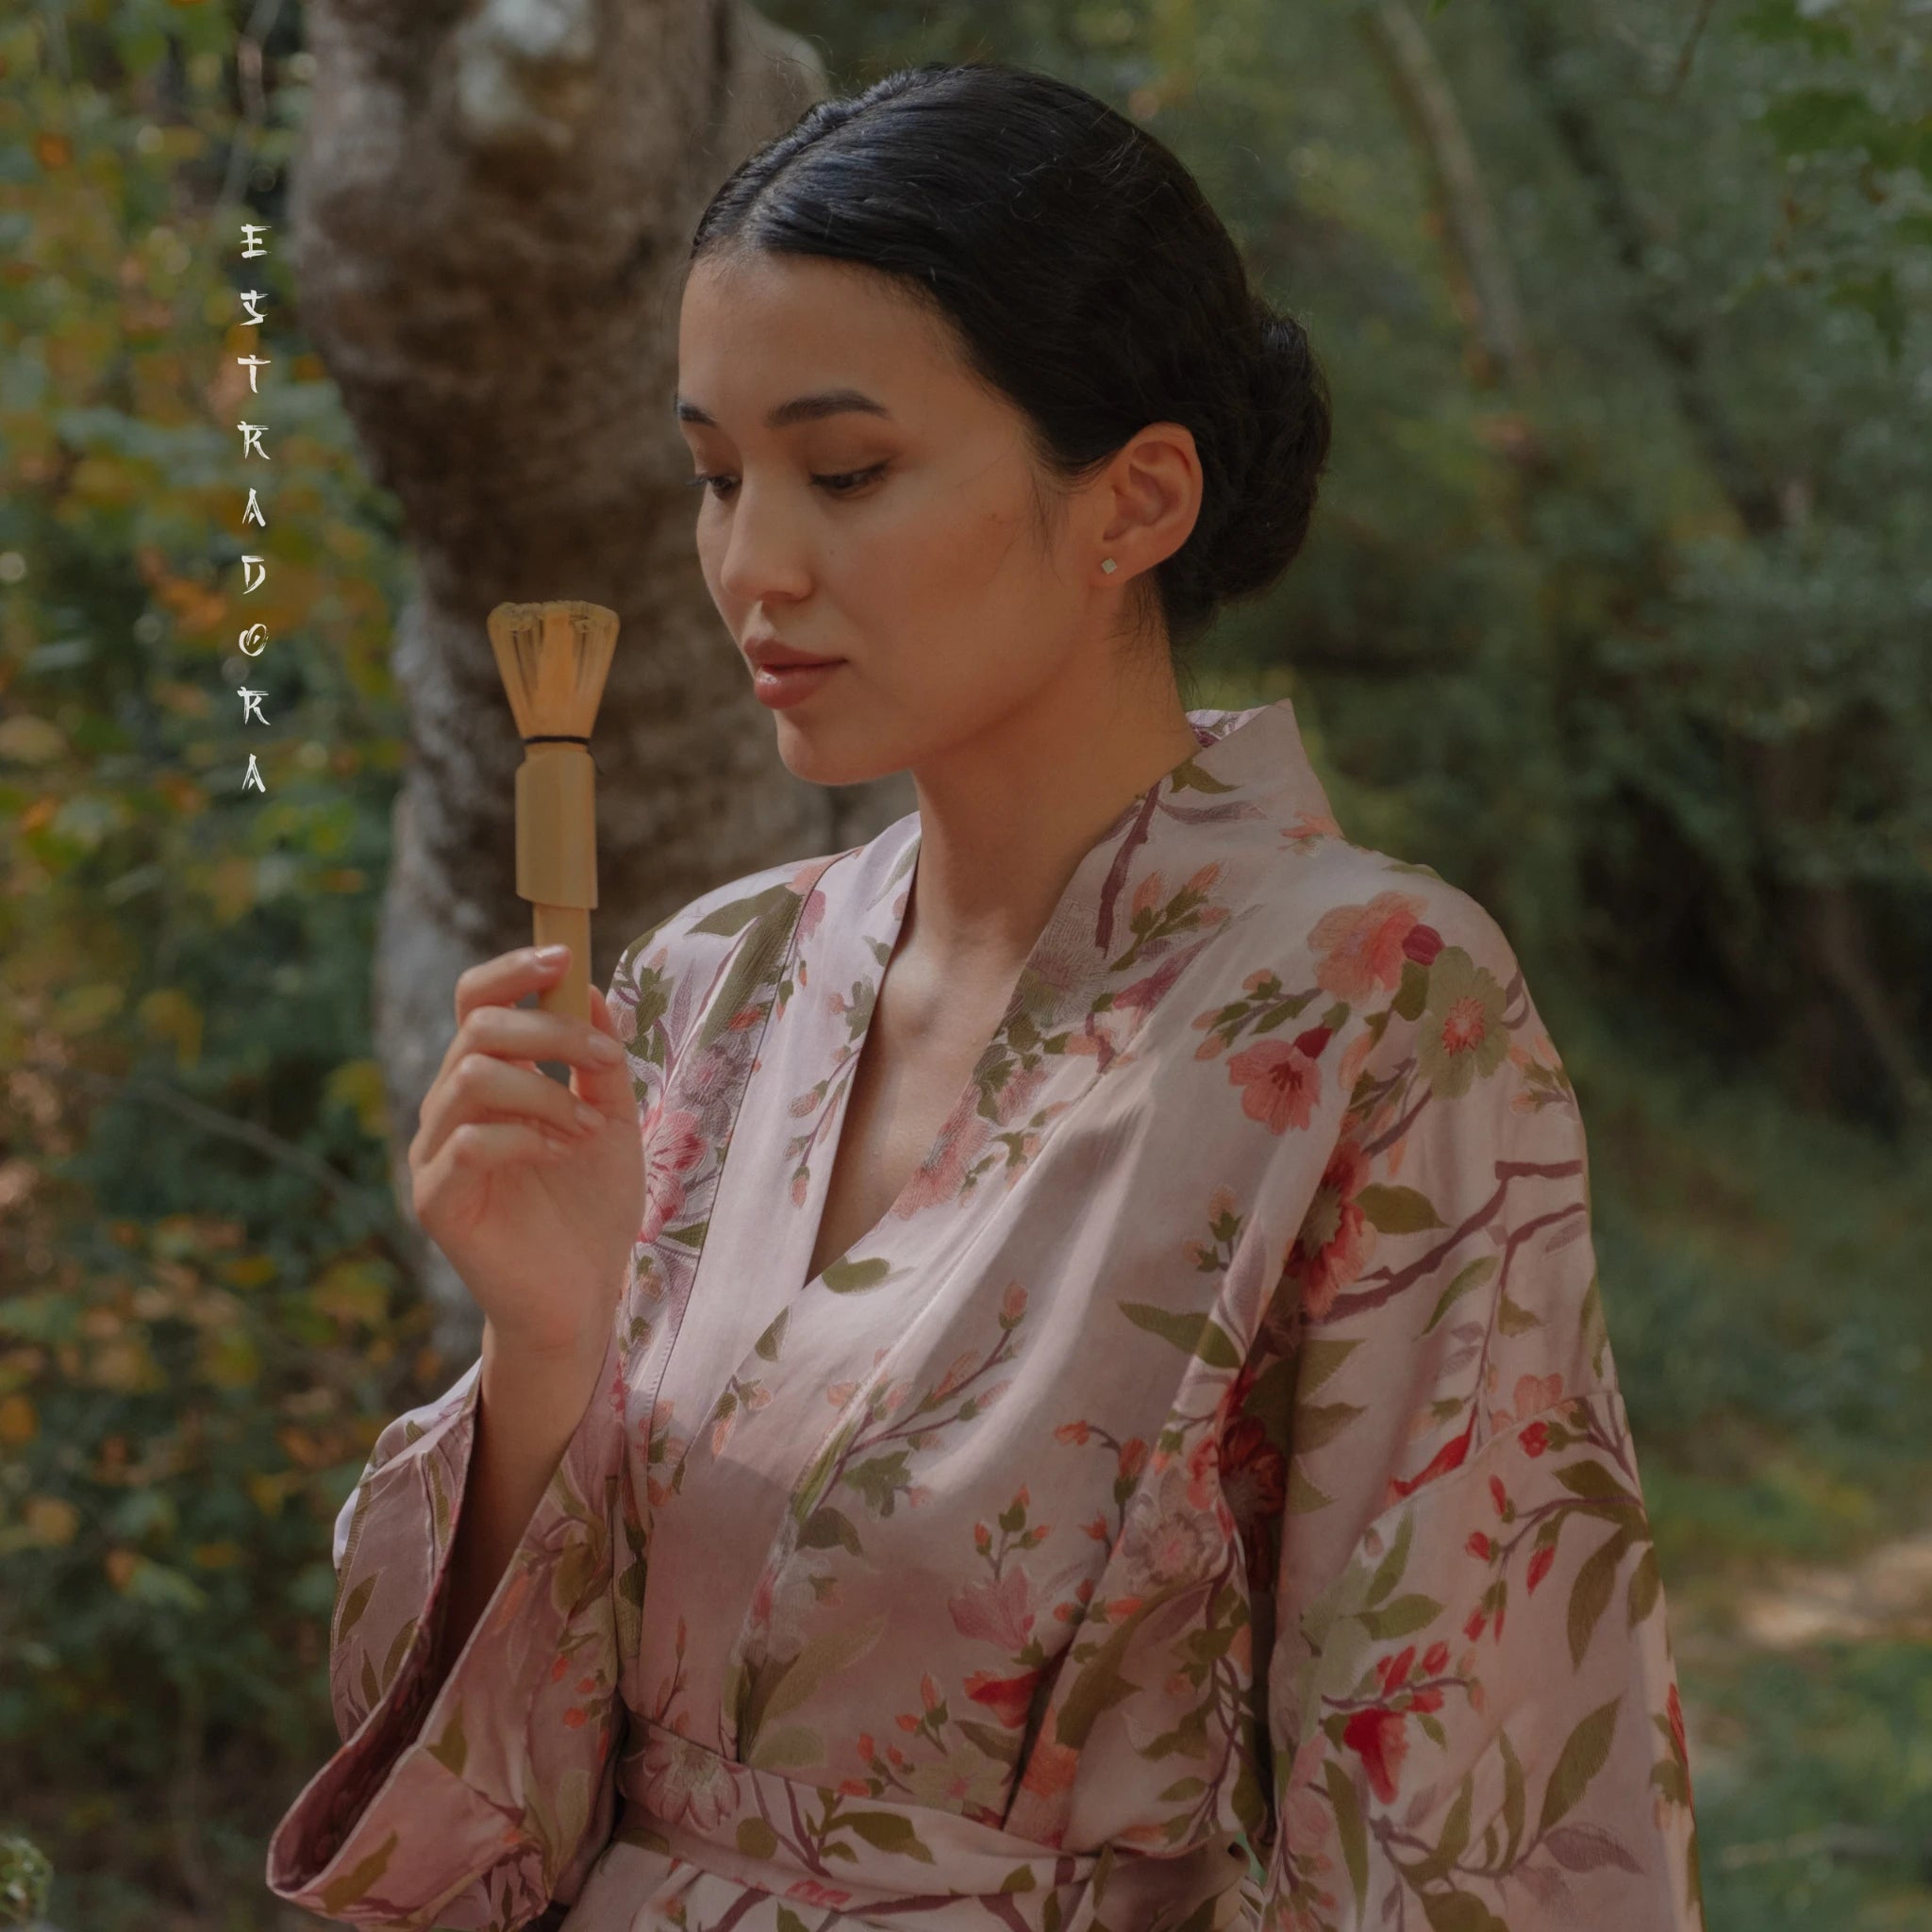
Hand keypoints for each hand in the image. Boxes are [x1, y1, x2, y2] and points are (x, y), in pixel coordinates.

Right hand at [409, 944, 642, 1360]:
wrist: (584, 1294)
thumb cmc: (591, 1206)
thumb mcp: (612, 1118)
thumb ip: (599, 1059)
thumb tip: (589, 987)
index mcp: (487, 1081)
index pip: (474, 1001)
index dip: (512, 970)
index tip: (565, 955)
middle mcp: (450, 1109)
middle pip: (476, 1028)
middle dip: (549, 1029)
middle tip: (604, 1056)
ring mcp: (436, 1153)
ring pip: (470, 1077)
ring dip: (544, 1090)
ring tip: (587, 1126)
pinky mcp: (436, 1200)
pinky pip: (470, 1142)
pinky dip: (525, 1135)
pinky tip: (561, 1152)